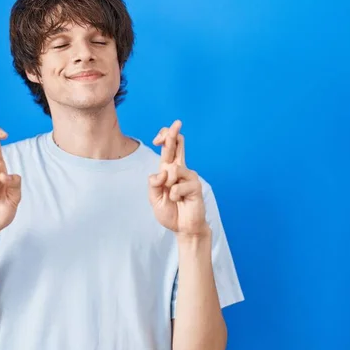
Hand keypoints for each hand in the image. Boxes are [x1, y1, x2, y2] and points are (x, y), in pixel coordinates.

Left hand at [148, 120, 208, 236]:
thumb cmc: (170, 212)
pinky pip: (178, 186)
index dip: (164, 139)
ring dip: (167, 185)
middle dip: (174, 134)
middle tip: (177, 122)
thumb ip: (153, 184)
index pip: (168, 149)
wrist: (183, 228)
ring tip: (172, 197)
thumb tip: (162, 172)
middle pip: (177, 146)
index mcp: (168, 170)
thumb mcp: (154, 198)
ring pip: (173, 169)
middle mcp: (179, 170)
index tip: (158, 138)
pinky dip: (173, 195)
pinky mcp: (196, 186)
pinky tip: (179, 201)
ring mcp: (189, 176)